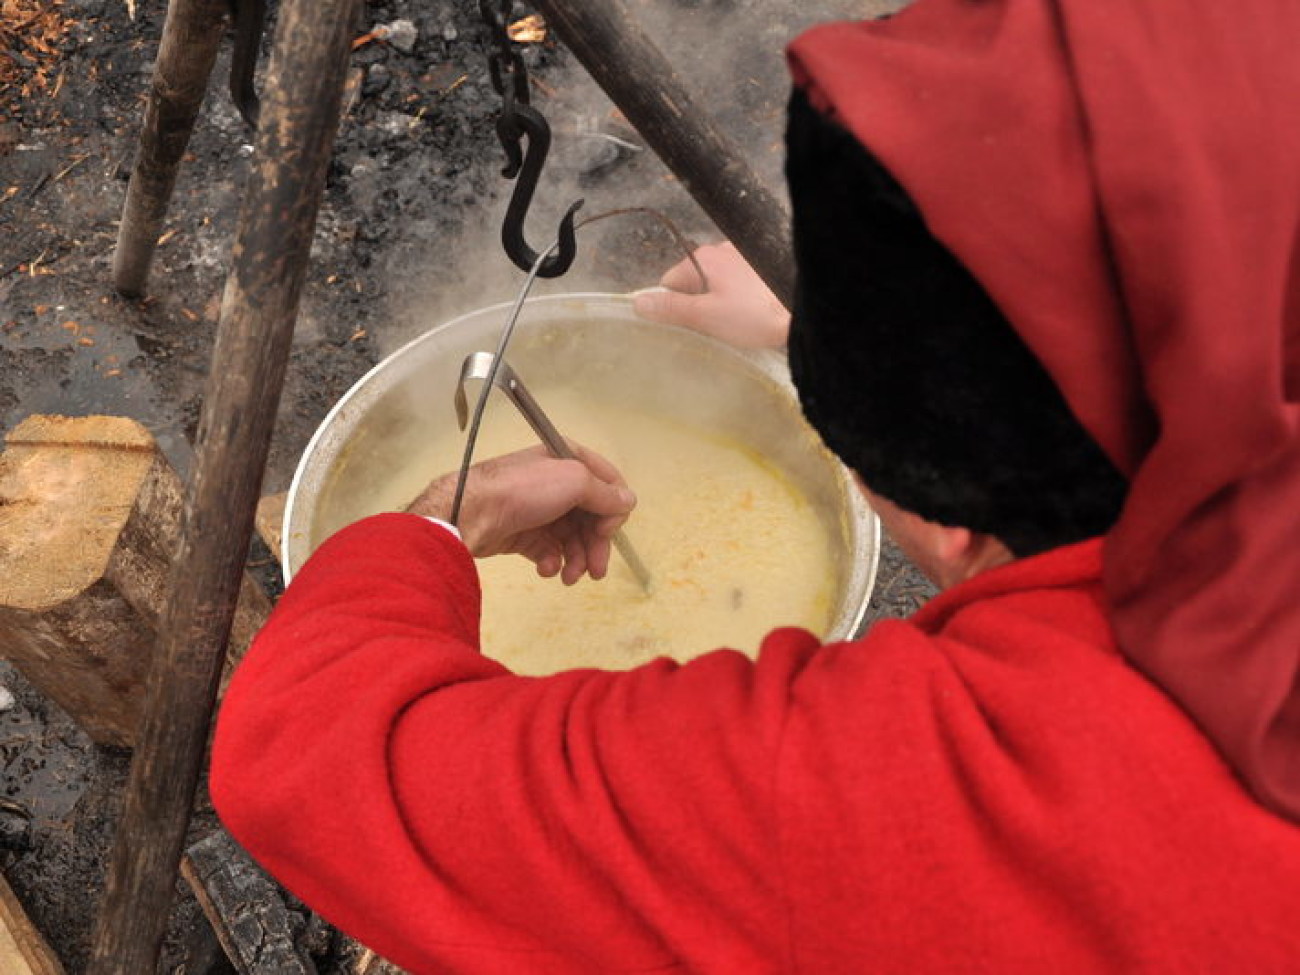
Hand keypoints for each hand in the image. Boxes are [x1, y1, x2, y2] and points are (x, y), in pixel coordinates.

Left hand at [406, 445, 636, 584]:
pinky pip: (548, 550)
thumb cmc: (524, 490)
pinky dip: (552, 561)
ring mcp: (539, 509)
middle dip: (596, 545)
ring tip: (569, 577)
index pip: (607, 484)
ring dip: (576, 559)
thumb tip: (629, 502)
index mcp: (569, 461)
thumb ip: (605, 493)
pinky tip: (546, 568)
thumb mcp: (573, 481)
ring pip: (572, 537)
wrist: (470, 513)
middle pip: (591, 517)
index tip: (608, 530)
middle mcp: (556, 482)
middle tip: (597, 572)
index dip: (614, 509)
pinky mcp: (523, 533)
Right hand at [633, 241, 790, 348]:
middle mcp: (721, 249)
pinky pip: (737, 282)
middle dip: (697, 305)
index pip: (669, 282)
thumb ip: (671, 309)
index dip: (674, 307)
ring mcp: (743, 256)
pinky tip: (751, 313)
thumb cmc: (754, 316)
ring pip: (715, 283)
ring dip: (718, 301)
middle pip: (692, 281)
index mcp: (703, 258)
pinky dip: (738, 297)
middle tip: (714, 327)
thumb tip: (638, 302)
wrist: (801, 312)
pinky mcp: (761, 266)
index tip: (690, 325)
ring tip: (737, 322)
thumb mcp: (706, 317)